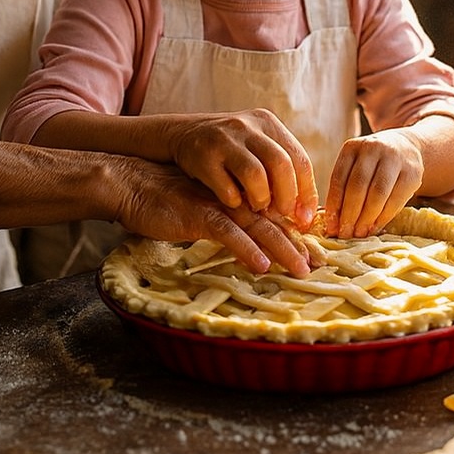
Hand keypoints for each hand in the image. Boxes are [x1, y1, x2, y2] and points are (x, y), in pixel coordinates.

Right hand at [114, 158, 310, 275]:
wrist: (134, 184)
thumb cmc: (166, 198)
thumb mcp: (203, 208)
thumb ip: (226, 220)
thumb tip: (248, 241)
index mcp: (238, 193)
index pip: (274, 213)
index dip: (295, 233)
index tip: (313, 253)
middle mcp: (235, 195)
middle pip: (275, 220)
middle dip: (298, 243)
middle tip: (319, 264)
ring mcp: (220, 203)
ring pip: (260, 226)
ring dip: (283, 249)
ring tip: (301, 268)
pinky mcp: (200, 213)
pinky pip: (228, 233)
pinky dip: (246, 249)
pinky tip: (261, 265)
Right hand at [168, 109, 317, 228]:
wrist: (183, 134)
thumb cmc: (230, 149)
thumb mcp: (256, 145)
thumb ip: (280, 169)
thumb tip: (306, 213)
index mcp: (267, 122)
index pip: (299, 159)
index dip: (306, 192)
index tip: (305, 218)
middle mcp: (247, 126)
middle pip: (281, 164)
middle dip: (287, 197)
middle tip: (283, 215)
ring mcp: (224, 140)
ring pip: (255, 175)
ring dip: (261, 199)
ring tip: (258, 209)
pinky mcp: (203, 156)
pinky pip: (227, 188)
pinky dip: (235, 202)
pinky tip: (234, 204)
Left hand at [324, 128, 424, 238]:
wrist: (405, 146)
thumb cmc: (372, 164)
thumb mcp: (355, 166)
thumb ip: (344, 189)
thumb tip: (333, 225)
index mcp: (352, 147)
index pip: (338, 178)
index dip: (334, 205)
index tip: (331, 227)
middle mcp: (373, 148)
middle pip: (358, 186)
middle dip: (350, 214)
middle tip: (345, 234)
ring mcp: (395, 158)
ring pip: (378, 193)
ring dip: (367, 218)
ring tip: (359, 233)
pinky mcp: (413, 172)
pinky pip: (396, 200)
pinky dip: (384, 217)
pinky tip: (375, 227)